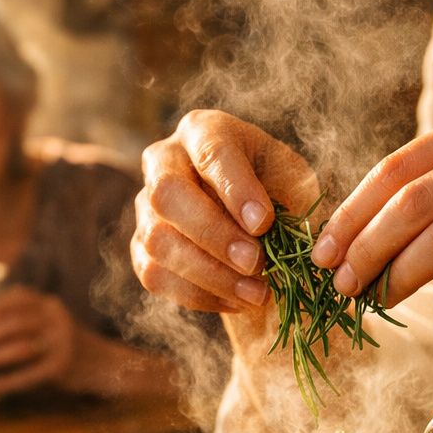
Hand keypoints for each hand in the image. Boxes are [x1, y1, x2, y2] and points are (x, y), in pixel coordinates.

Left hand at [0, 286, 82, 394]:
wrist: (104, 363)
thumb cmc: (65, 343)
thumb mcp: (51, 322)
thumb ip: (25, 319)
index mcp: (50, 306)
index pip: (18, 299)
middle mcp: (57, 321)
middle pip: (15, 325)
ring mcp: (60, 344)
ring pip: (19, 350)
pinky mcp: (61, 368)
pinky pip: (28, 375)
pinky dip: (6, 382)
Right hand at [132, 109, 319, 312]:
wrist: (255, 223)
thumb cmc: (277, 190)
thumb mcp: (291, 177)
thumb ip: (285, 192)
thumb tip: (261, 226)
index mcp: (203, 131)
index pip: (211, 151)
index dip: (235, 188)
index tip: (263, 222)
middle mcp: (163, 162)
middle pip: (167, 194)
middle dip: (213, 233)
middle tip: (255, 262)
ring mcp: (145, 207)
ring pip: (159, 241)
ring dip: (210, 274)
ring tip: (257, 293)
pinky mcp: (141, 248)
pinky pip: (157, 276)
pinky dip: (200, 295)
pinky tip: (237, 301)